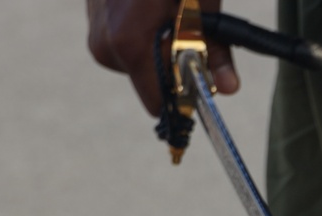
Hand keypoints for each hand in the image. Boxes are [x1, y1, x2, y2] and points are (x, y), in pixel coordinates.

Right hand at [86, 0, 238, 115]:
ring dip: (162, 45)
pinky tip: (151, 5)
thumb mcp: (201, 4)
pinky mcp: (94, 22)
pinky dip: (147, 32)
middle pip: (151, 82)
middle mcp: (104, 45)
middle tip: (188, 24)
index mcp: (128, 43)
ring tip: (169, 8)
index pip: (158, 102)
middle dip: (175, 62)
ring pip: (141, 63)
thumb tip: (227, 89)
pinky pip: (128, 44)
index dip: (184, 94)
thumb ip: (215, 48)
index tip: (203, 76)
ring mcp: (95, 34)